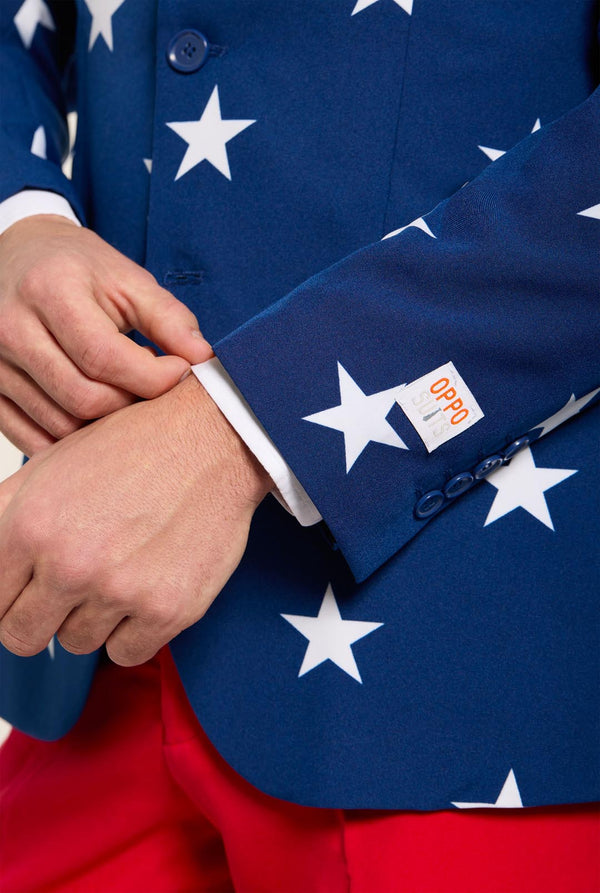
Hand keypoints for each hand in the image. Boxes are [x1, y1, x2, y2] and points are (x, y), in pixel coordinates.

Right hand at [0, 215, 212, 455]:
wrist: (21, 257)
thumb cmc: (78, 270)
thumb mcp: (128, 279)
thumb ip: (169, 318)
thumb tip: (202, 359)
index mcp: (49, 291)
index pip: (103, 357)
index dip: (151, 377)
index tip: (179, 373)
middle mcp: (10, 328)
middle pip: (83, 398)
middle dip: (131, 405)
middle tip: (153, 390)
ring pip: (60, 424)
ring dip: (104, 426)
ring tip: (126, 398)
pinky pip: (32, 438)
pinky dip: (71, 441)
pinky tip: (94, 418)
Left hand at [0, 375, 270, 665]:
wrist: (209, 441)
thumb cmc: (134, 449)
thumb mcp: (49, 465)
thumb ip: (3, 515)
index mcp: (30, 527)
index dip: (10, 599)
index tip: (28, 593)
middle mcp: (70, 564)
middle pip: (23, 637)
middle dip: (40, 618)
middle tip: (69, 590)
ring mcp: (119, 591)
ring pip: (77, 644)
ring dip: (91, 618)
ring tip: (118, 574)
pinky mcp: (167, 610)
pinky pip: (127, 654)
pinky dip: (132, 631)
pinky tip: (144, 590)